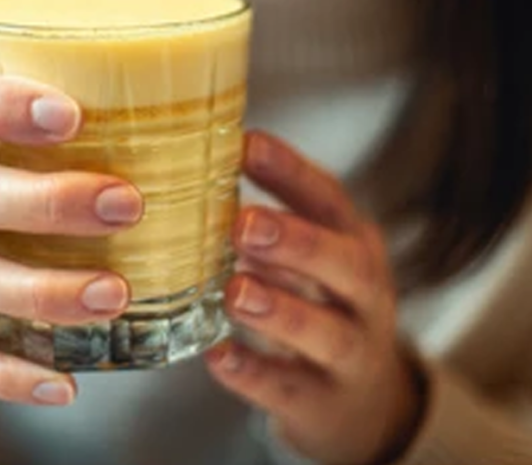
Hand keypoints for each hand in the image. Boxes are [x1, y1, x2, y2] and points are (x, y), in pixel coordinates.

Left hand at [206, 131, 424, 464]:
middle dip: (297, 242)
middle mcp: (364, 296)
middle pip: (345, 265)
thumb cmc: (317, 306)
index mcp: (352, 243)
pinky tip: (218, 356)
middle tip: (244, 222)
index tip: (247, 143)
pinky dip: (254, 375)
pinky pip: (291, 390)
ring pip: (326, 332)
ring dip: (280, 310)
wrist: (365, 404)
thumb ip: (262, 224)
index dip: (291, 172)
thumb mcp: (308, 258)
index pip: (330, 200)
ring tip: (235, 291)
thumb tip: (181, 171)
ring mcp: (351, 354)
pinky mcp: (324, 404)